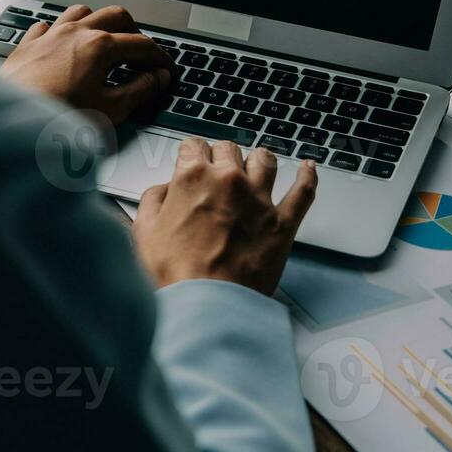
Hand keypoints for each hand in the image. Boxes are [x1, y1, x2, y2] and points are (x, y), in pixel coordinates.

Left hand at [0, 4, 175, 123]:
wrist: (9, 123)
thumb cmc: (55, 118)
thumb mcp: (110, 110)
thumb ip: (140, 91)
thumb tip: (158, 78)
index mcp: (100, 46)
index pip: (143, 45)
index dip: (161, 58)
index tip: (167, 70)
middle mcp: (75, 32)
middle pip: (116, 16)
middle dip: (134, 32)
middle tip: (141, 53)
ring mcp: (49, 35)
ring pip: (82, 12)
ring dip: (98, 22)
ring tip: (105, 41)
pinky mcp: (27, 45)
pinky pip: (48, 25)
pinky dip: (60, 31)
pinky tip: (62, 45)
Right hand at [132, 139, 317, 295]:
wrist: (208, 306)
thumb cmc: (177, 275)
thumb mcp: (144, 233)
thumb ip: (152, 202)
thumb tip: (163, 191)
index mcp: (192, 179)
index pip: (194, 146)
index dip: (191, 153)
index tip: (192, 159)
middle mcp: (229, 182)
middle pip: (229, 149)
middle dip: (222, 155)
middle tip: (218, 168)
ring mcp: (259, 200)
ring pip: (265, 160)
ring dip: (258, 159)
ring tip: (256, 163)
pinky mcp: (283, 222)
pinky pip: (304, 190)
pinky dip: (307, 176)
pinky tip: (307, 168)